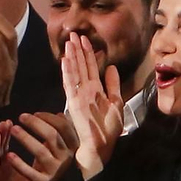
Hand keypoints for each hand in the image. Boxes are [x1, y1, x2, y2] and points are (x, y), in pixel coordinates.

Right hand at [63, 34, 121, 179]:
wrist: (101, 146)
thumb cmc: (107, 128)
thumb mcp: (116, 103)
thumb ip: (113, 85)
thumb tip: (111, 67)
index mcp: (95, 90)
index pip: (90, 67)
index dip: (88, 53)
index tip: (85, 39)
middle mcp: (85, 90)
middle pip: (81, 66)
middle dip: (78, 50)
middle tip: (74, 34)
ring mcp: (78, 96)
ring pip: (74, 72)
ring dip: (72, 57)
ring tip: (69, 42)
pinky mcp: (74, 103)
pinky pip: (70, 85)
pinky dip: (67, 73)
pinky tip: (65, 60)